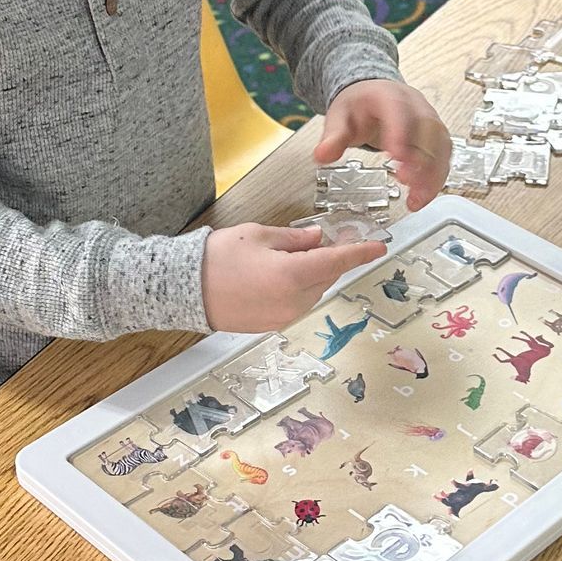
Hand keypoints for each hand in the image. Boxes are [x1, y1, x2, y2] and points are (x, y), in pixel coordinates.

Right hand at [203, 223, 375, 331]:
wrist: (183, 289)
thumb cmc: (216, 259)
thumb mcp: (258, 236)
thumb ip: (294, 239)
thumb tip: (317, 239)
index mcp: (292, 275)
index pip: (337, 262)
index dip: (360, 253)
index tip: (378, 247)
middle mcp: (292, 301)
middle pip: (325, 277)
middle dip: (327, 259)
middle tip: (321, 240)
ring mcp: (282, 316)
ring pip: (312, 292)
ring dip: (310, 275)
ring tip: (285, 258)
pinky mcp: (271, 325)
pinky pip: (295, 304)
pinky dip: (295, 289)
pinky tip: (276, 276)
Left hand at [315, 78, 451, 209]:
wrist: (375, 94)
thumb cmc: (360, 104)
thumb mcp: (339, 116)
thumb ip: (332, 136)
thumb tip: (322, 155)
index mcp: (389, 96)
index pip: (399, 110)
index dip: (401, 133)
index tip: (396, 157)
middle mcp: (416, 106)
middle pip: (427, 129)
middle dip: (421, 159)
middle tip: (405, 183)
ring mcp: (430, 120)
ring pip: (441, 146)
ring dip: (432, 174)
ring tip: (415, 200)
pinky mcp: (436, 136)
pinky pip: (444, 156)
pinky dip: (436, 177)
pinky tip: (422, 195)